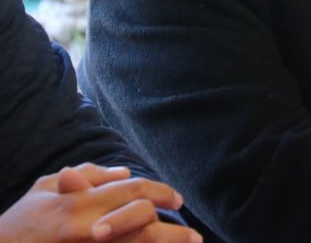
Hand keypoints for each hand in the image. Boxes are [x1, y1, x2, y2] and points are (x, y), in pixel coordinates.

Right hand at [0, 164, 200, 241]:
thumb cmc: (17, 225)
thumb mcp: (43, 190)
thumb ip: (85, 177)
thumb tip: (123, 173)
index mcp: (79, 205)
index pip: (134, 191)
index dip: (162, 192)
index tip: (178, 201)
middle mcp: (88, 229)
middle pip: (144, 223)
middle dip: (173, 233)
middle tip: (194, 237)